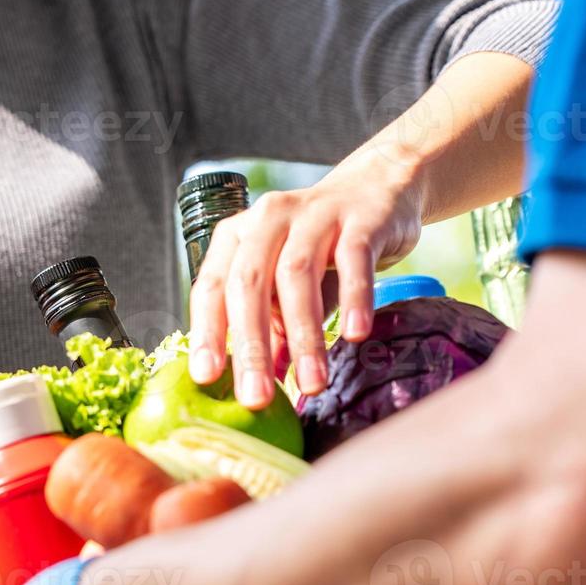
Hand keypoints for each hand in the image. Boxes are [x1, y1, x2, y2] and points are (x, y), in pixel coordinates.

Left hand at [187, 151, 421, 408]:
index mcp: (236, 237)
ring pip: (297, 276)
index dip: (207, 333)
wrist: (378, 188)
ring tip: (312, 381)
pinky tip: (353, 334)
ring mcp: (312, 215)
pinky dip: (354, 297)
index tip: (208, 378)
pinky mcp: (359, 218)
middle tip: (257, 396)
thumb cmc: (320, 248)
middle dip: (251, 347)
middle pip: (249, 286)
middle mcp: (266, 220)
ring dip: (303, 334)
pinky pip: (354, 258)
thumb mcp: (287, 287)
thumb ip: (273, 329)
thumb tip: (261, 385)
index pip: (211, 288)